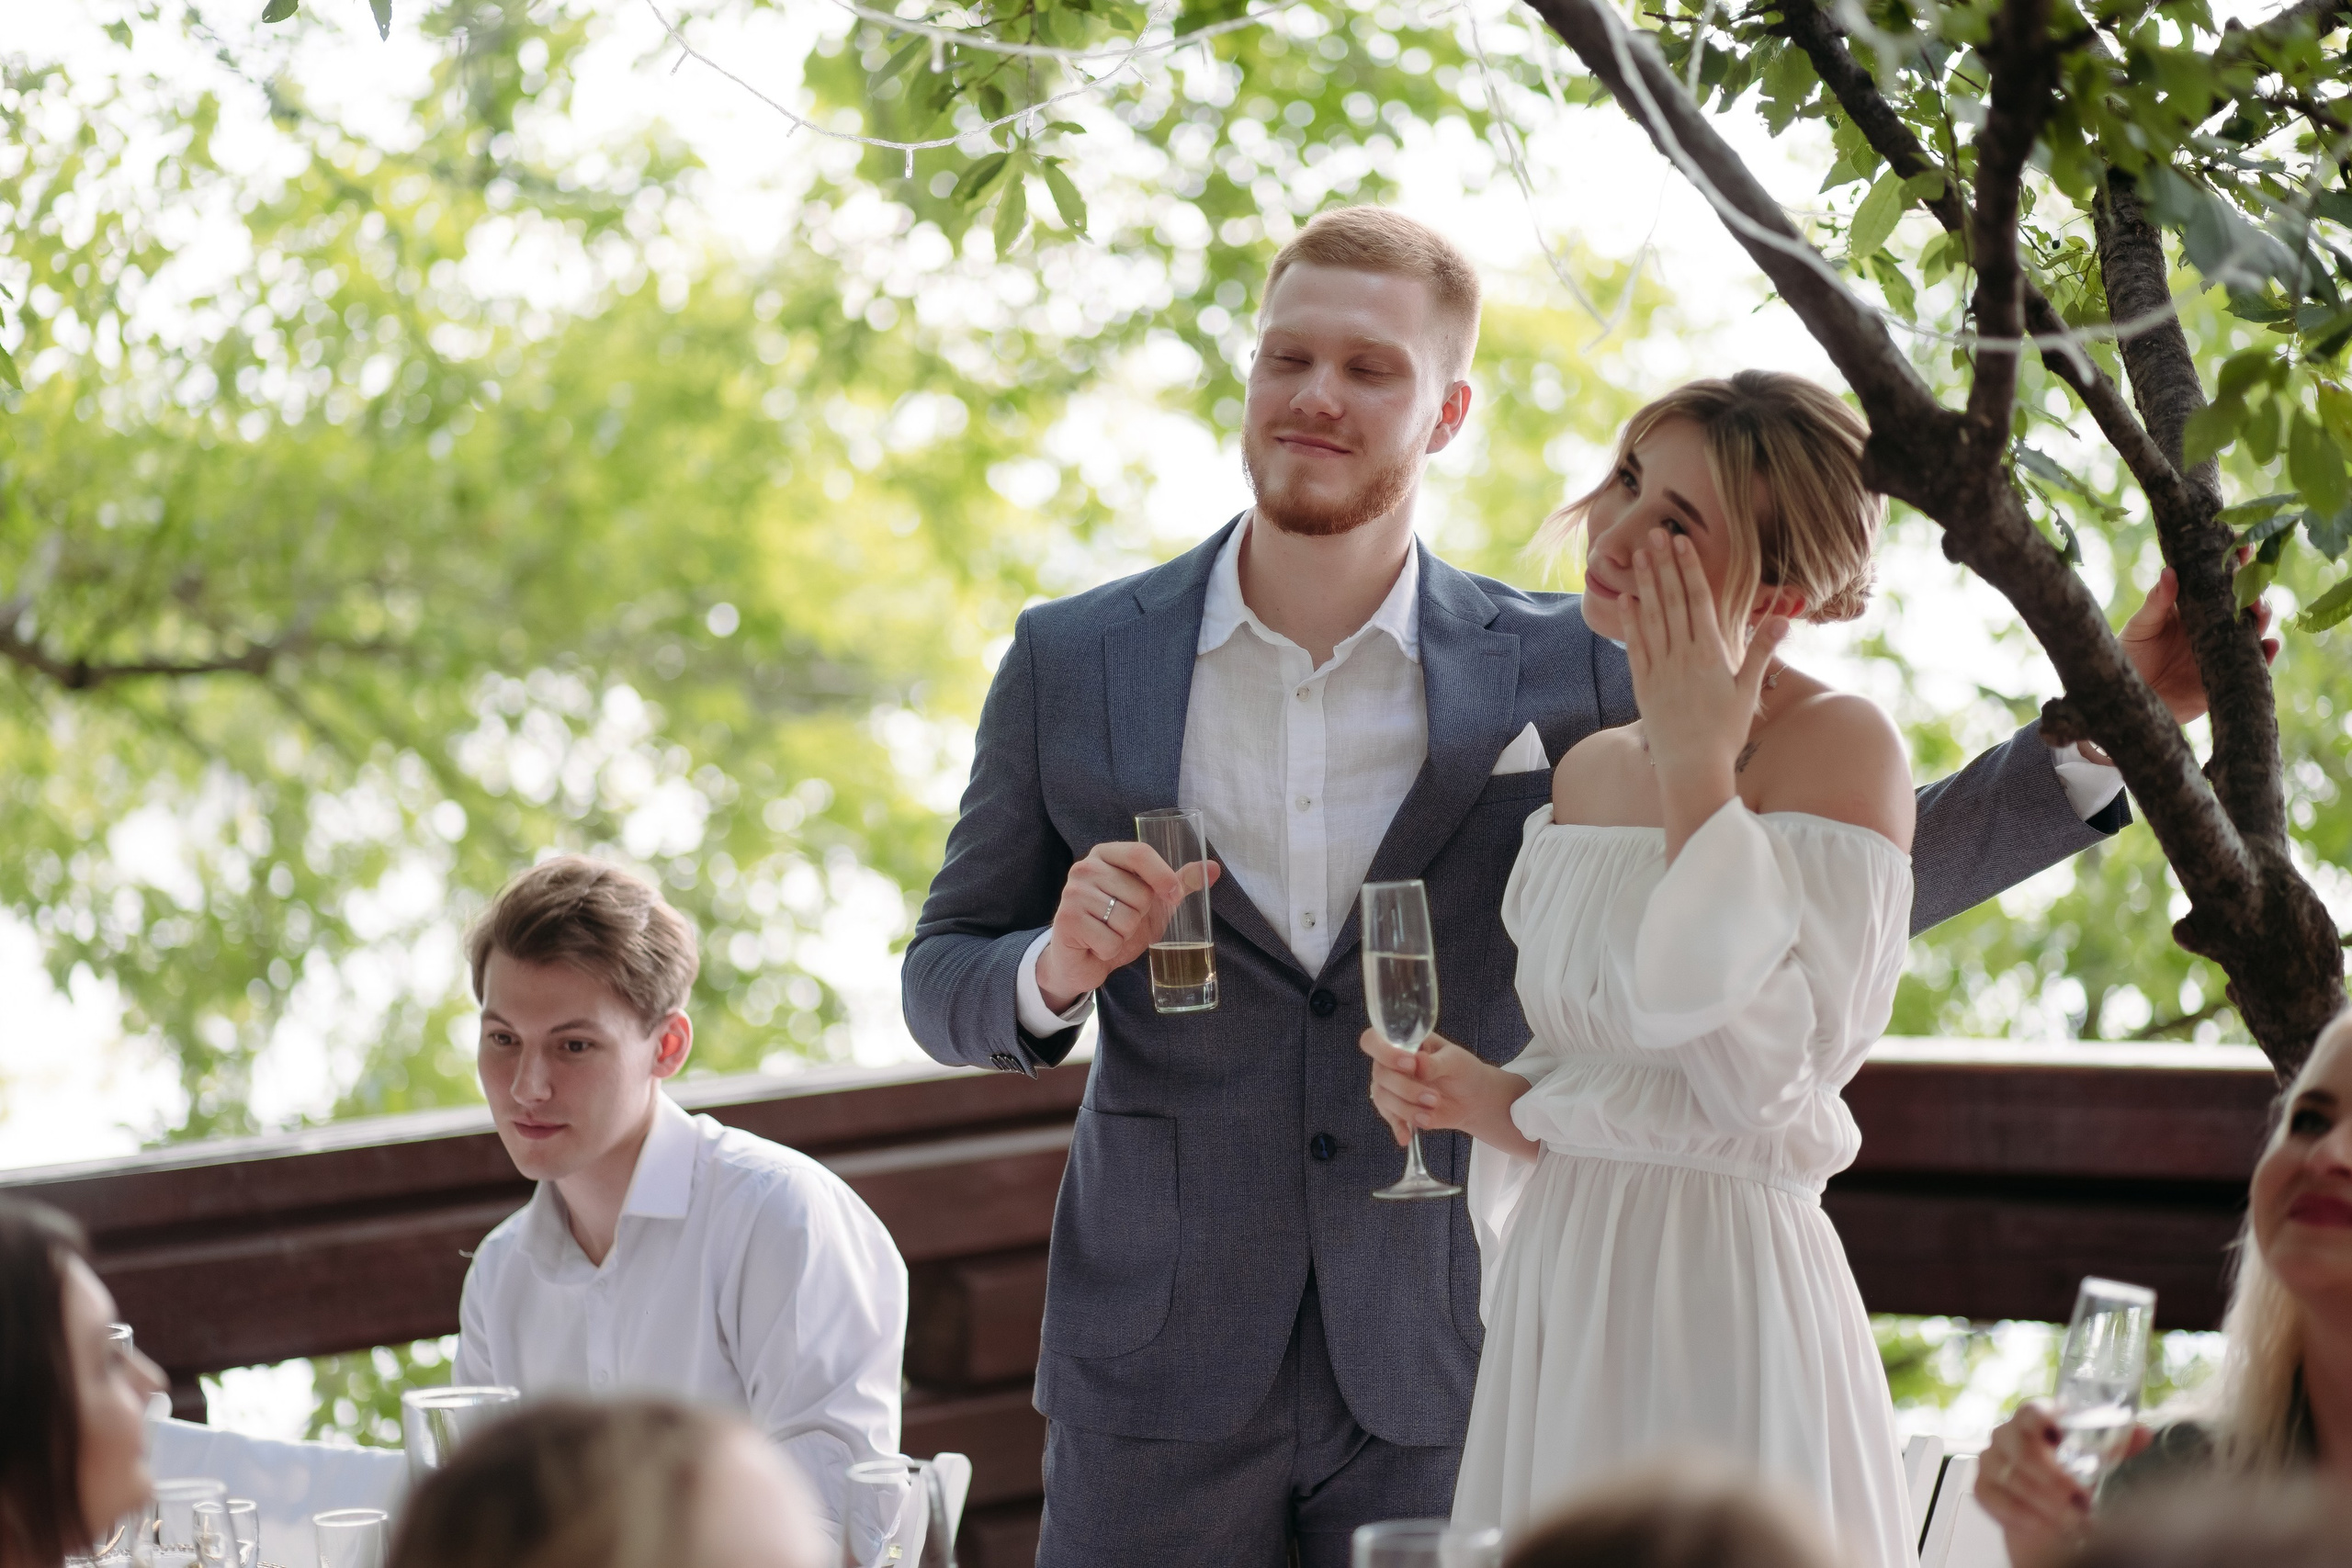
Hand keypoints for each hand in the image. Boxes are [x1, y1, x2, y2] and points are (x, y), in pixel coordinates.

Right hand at [1034, 843, 1219, 1012]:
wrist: (1085, 960)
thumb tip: (1214, 868)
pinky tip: (1097, 945)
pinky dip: (1110, 949)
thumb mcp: (1153, 903)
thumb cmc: (1118, 925)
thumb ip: (1179, 884)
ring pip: (1126, 918)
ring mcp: (1073, 893)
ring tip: (1109, 932)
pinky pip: (1110, 940)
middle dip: (1139, 916)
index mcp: (1106, 855)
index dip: (1163, 876)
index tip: (1173, 896)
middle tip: (1122, 921)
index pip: (1140, 853)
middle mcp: (1085, 868)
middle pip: (1139, 892)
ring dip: (1124, 935)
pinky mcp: (1067, 921)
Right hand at [1357, 1029, 1537, 1158]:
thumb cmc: (1462, 1070)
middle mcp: (1390, 1064)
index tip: (1409, 1064)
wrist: (1472, 1098)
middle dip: (1406, 1088)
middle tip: (1434, 1096)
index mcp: (1402, 1043)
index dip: (1384, 1052)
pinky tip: (1406, 1137)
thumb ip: (1435, 1062)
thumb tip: (1418, 1061)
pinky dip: (1398, 1127)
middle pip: (1380, 1074)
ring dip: (1407, 1108)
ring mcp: (1391, 1087)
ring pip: (1383, 1097)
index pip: (1374, 1041)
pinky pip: (1389, 1118)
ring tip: (1432, 1112)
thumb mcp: (1455, 1060)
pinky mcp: (1396, 1109)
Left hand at [1626, 530, 1787, 856]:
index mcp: (1710, 654)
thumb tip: (1784, 619)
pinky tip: (1628, 599)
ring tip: (1640, 555)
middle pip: (1672, 601)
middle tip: (1655, 533)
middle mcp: (1682, 656)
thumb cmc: (1726, 732)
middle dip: (1665, 565)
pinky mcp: (1643, 684)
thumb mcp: (1749, 691)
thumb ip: (1761, 652)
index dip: (1689, 569)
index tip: (1682, 542)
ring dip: (1646, 584)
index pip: (1699, 601)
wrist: (1692, 767)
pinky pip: (1636, 645)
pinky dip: (1631, 620)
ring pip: (1652, 617)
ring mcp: (1660, 669)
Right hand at [1973, 1401, 2150, 1567]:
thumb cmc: (2071, 1472)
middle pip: (2022, 1449)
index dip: (2045, 1422)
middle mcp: (2007, 1434)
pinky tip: (2046, 1526)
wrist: (2046, 1505)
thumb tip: (2143, 1433)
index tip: (2064, 1441)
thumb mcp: (2096, 1458)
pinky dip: (2023, 1515)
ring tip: (2074, 1520)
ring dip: (2046, 1503)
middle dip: (2055, 1478)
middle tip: (2082, 1499)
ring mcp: (1990, 1460)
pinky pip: (1995, 1500)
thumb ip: (2117, 1444)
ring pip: (2011, 1477)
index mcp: (2034, 1418)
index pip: (2032, 1411)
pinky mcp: (1982, 1487)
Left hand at [2119, 559, 2278, 726]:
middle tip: (2252, 579)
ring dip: (2262, 616)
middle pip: (2245, 599)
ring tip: (2258, 610)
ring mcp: (2225, 648)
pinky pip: (2256, 664)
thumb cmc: (2132, 654)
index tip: (2243, 544)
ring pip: (2255, 627)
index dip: (2236, 560)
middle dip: (2254, 586)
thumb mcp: (2141, 626)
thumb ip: (2156, 602)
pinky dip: (2267, 655)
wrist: (2129, 694)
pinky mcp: (2229, 675)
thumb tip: (2169, 571)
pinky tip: (2269, 645)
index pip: (2221, 577)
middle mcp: (2216, 623)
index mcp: (2195, 605)